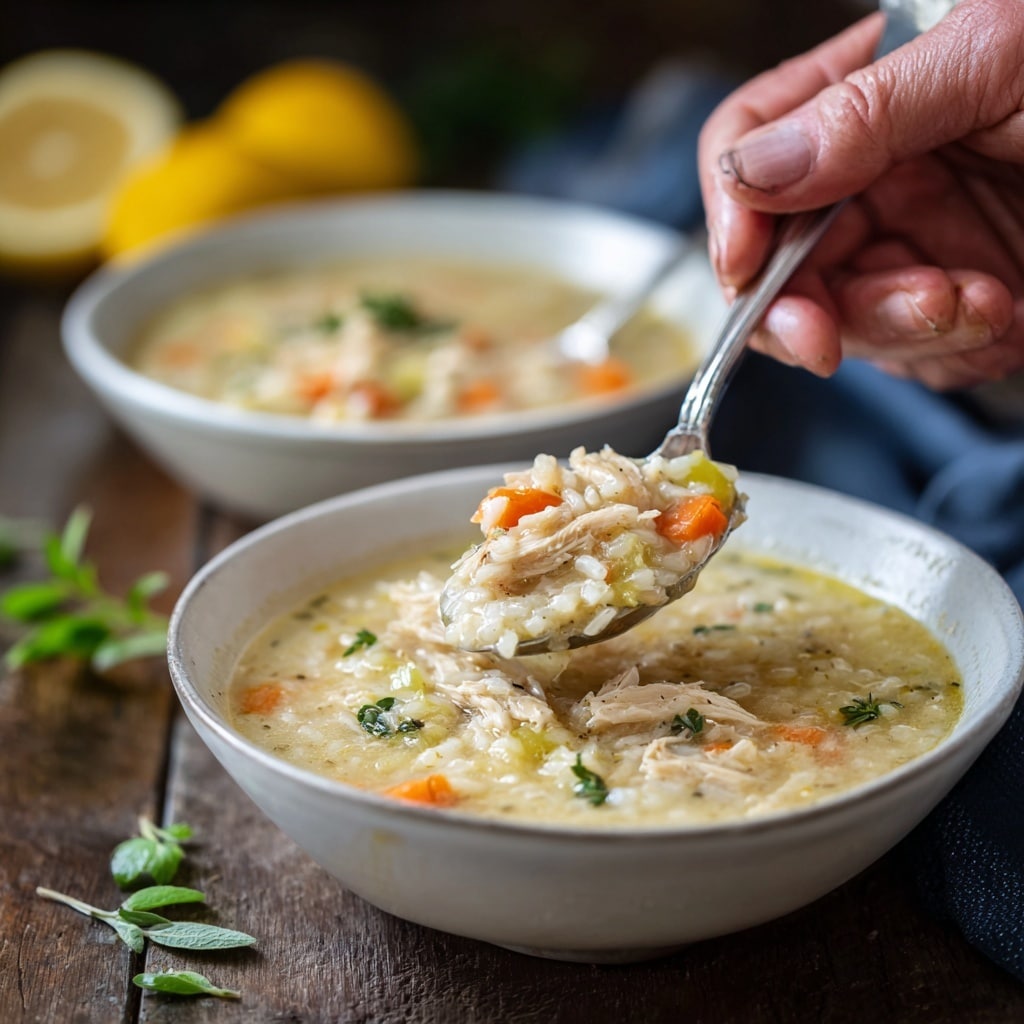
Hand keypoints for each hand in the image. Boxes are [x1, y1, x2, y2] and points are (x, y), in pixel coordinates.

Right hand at [698, 0, 1023, 388]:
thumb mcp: (1002, 56)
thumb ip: (866, 112)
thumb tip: (748, 174)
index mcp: (871, 92)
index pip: (749, 150)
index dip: (732, 217)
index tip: (748, 270)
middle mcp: (880, 171)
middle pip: (781, 259)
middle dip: (811, 308)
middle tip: (835, 338)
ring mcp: (921, 240)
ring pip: (843, 320)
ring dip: (899, 332)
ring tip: (978, 303)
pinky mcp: (966, 299)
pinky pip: (915, 352)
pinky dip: (951, 351)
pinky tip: (1003, 315)